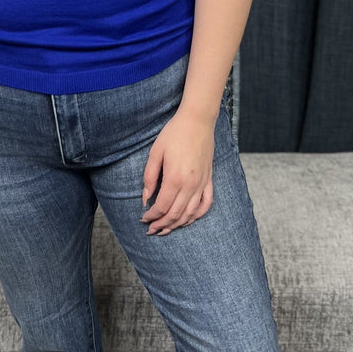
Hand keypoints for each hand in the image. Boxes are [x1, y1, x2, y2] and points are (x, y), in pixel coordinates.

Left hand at [140, 110, 214, 234]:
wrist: (197, 121)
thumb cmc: (174, 134)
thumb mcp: (155, 153)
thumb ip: (149, 177)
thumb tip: (145, 199)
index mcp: (175, 178)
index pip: (161, 207)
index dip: (151, 216)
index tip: (143, 219)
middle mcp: (190, 185)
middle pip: (175, 214)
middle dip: (161, 225)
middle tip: (151, 230)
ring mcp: (202, 184)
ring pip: (190, 214)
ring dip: (177, 225)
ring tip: (165, 230)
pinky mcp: (209, 180)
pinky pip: (206, 204)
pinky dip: (197, 216)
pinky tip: (188, 220)